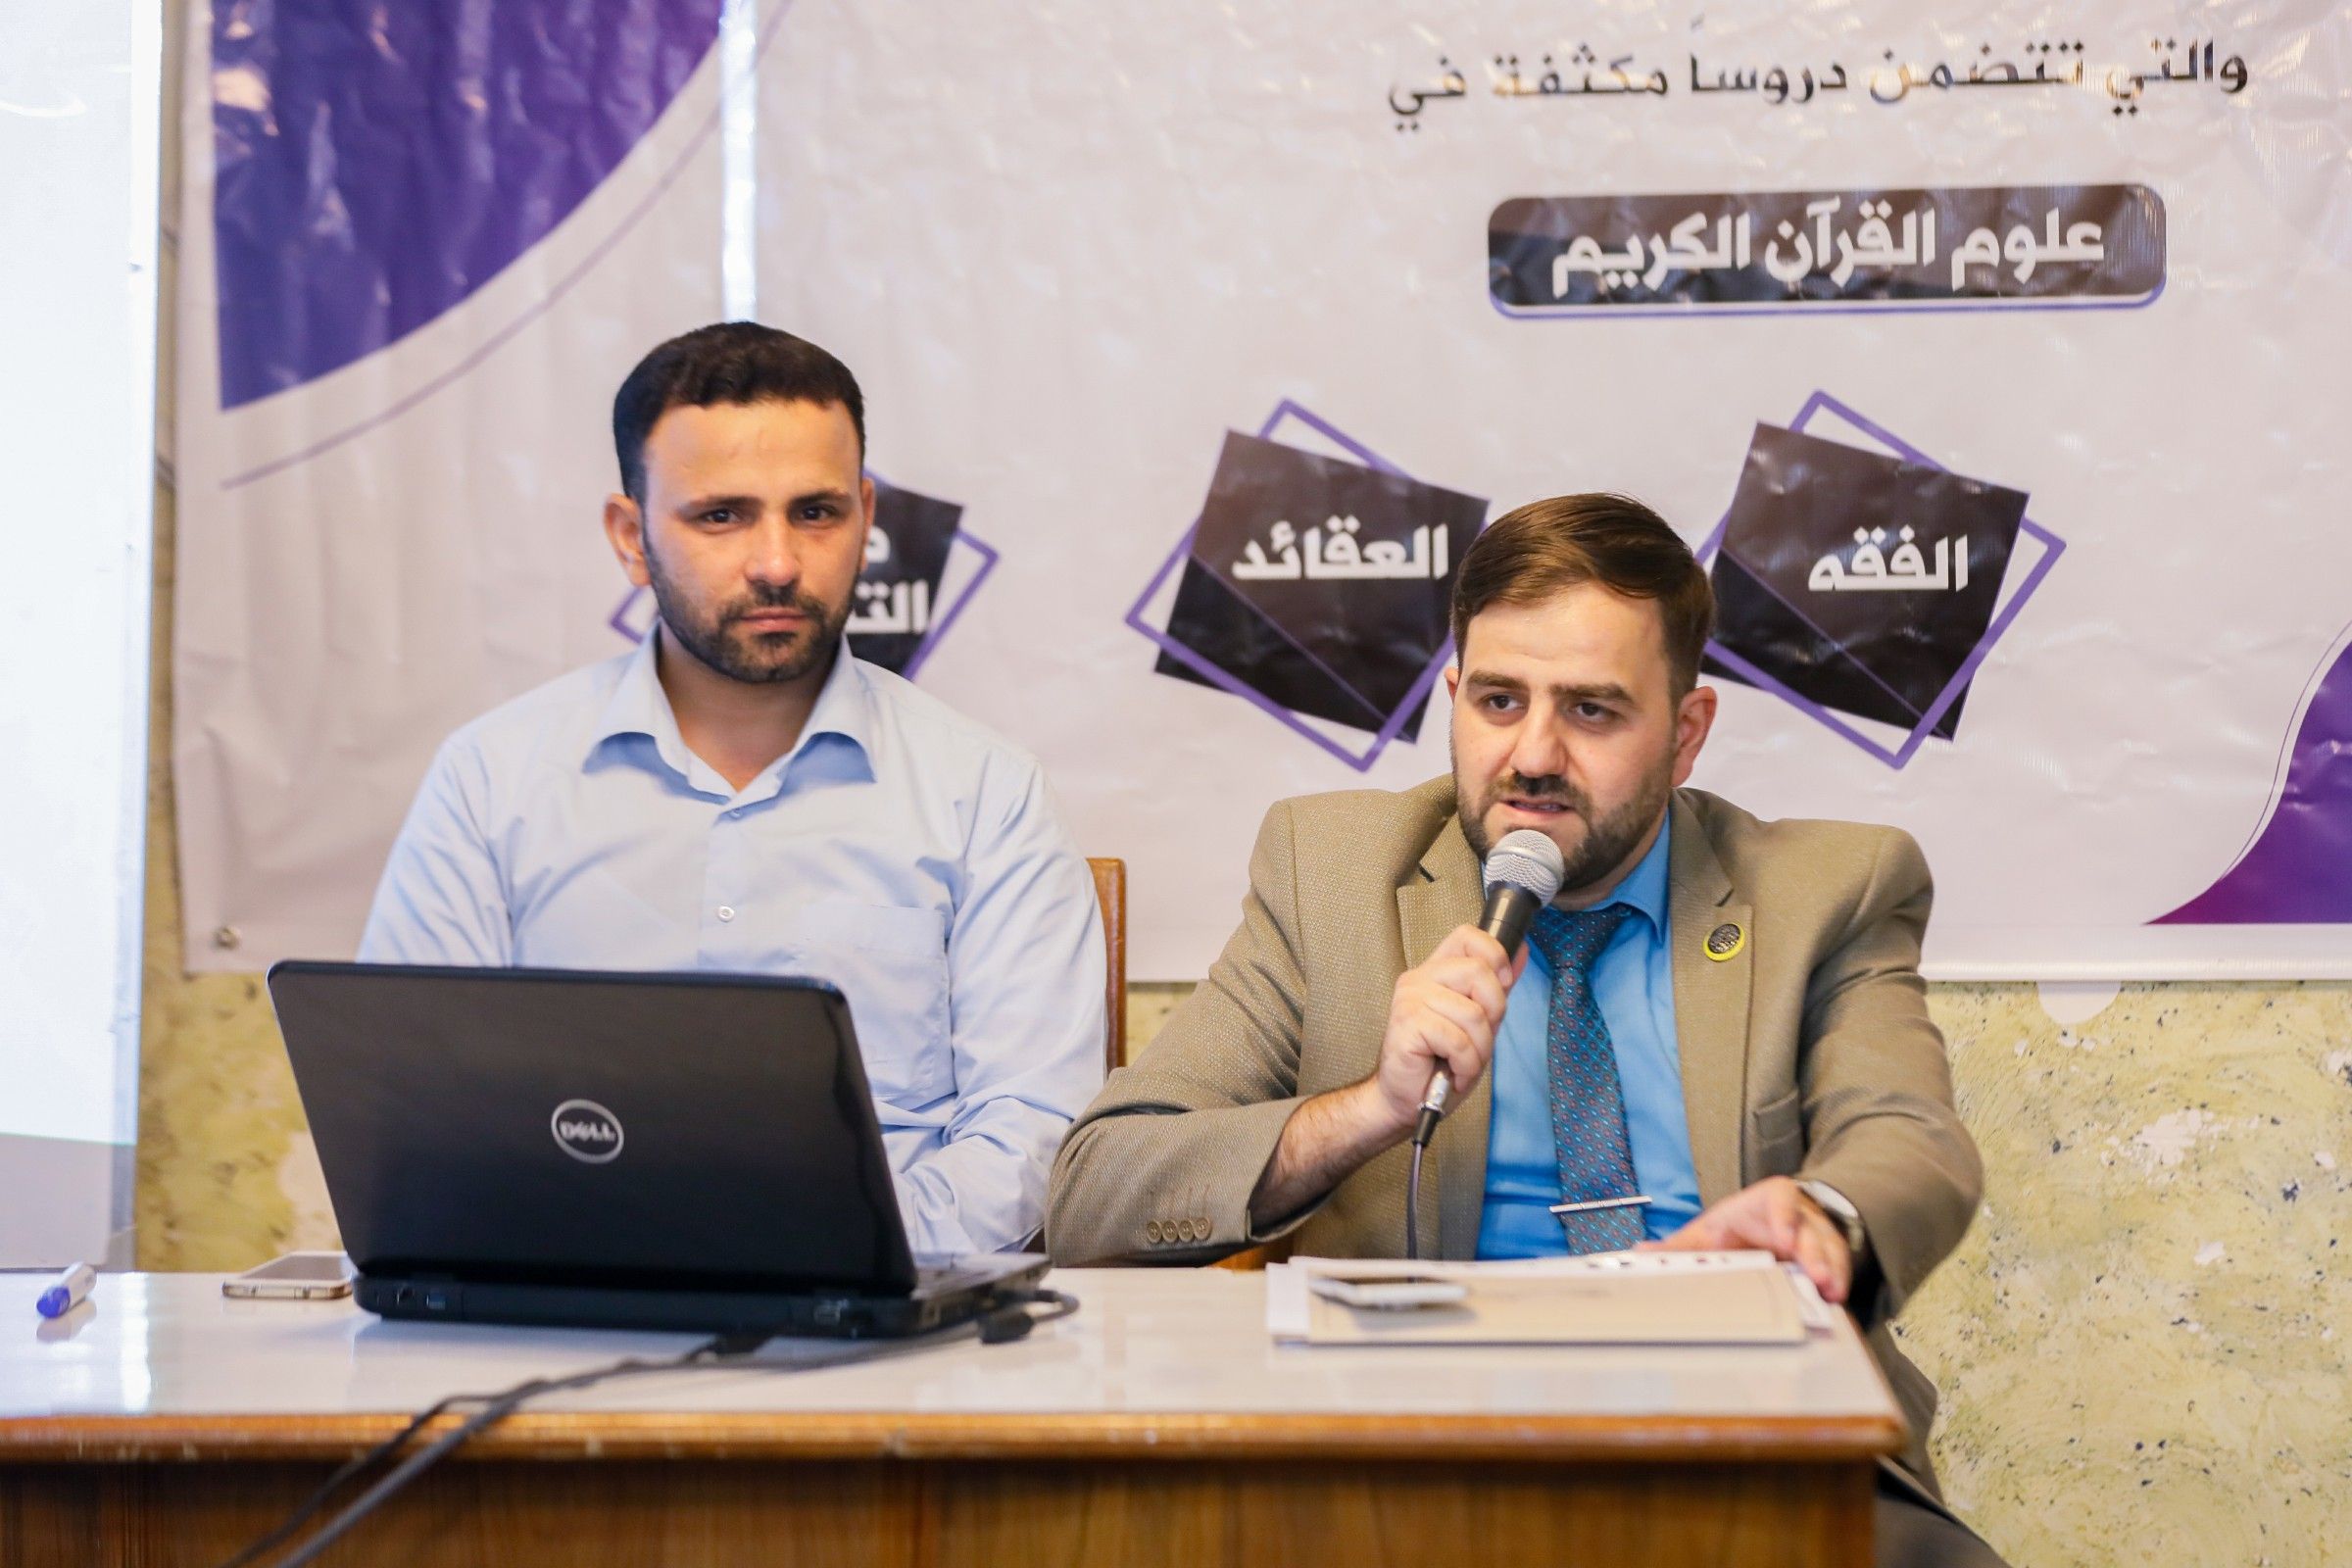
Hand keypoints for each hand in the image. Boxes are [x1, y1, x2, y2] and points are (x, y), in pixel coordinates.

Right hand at [1364, 924, 1527, 1134]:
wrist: (1406, 1100)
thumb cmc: (1438, 1063)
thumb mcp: (1478, 1022)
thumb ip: (1496, 987)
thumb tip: (1520, 952)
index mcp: (1436, 972)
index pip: (1468, 936)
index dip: (1495, 956)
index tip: (1501, 986)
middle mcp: (1419, 978)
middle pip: (1479, 971)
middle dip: (1494, 1013)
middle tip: (1478, 1039)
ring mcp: (1410, 999)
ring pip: (1473, 1013)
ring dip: (1478, 1049)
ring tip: (1462, 1062)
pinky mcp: (1407, 1023)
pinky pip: (1458, 1040)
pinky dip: (1465, 1065)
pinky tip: (1453, 1073)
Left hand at [1638, 1176, 1852, 1304]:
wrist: (1773, 1220)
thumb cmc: (1738, 1226)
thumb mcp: (1709, 1233)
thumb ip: (1680, 1246)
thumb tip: (1641, 1253)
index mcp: (1763, 1202)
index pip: (1779, 1197)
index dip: (1784, 1216)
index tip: (1785, 1240)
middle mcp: (1796, 1212)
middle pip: (1810, 1228)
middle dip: (1814, 1254)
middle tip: (1817, 1279)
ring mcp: (1816, 1231)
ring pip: (1830, 1245)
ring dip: (1833, 1268)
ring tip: (1832, 1292)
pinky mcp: (1829, 1251)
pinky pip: (1841, 1262)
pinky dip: (1841, 1278)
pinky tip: (1838, 1296)